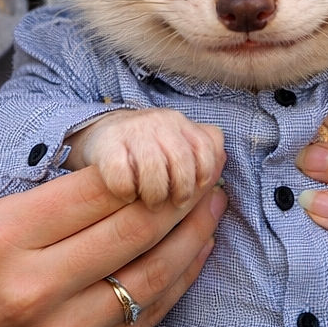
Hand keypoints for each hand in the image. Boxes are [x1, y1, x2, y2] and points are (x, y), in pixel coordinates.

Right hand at [0, 162, 226, 326]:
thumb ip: (48, 198)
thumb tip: (128, 165)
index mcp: (2, 236)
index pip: (102, 186)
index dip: (153, 157)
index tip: (182, 135)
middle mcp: (33, 289)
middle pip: (136, 226)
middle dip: (187, 187)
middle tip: (214, 159)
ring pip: (152, 273)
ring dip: (194, 231)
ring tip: (215, 199)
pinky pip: (145, 317)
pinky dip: (179, 278)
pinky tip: (195, 249)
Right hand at [69, 109, 223, 206]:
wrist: (106, 135)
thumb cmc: (152, 150)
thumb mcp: (181, 146)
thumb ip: (204, 156)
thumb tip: (221, 176)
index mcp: (182, 124)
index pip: (206, 148)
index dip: (205, 175)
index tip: (196, 191)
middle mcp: (160, 122)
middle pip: (182, 160)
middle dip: (181, 190)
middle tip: (173, 204)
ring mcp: (133, 131)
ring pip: (154, 168)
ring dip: (155, 194)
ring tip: (151, 204)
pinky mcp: (107, 146)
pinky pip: (121, 174)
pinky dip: (126, 191)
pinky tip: (126, 197)